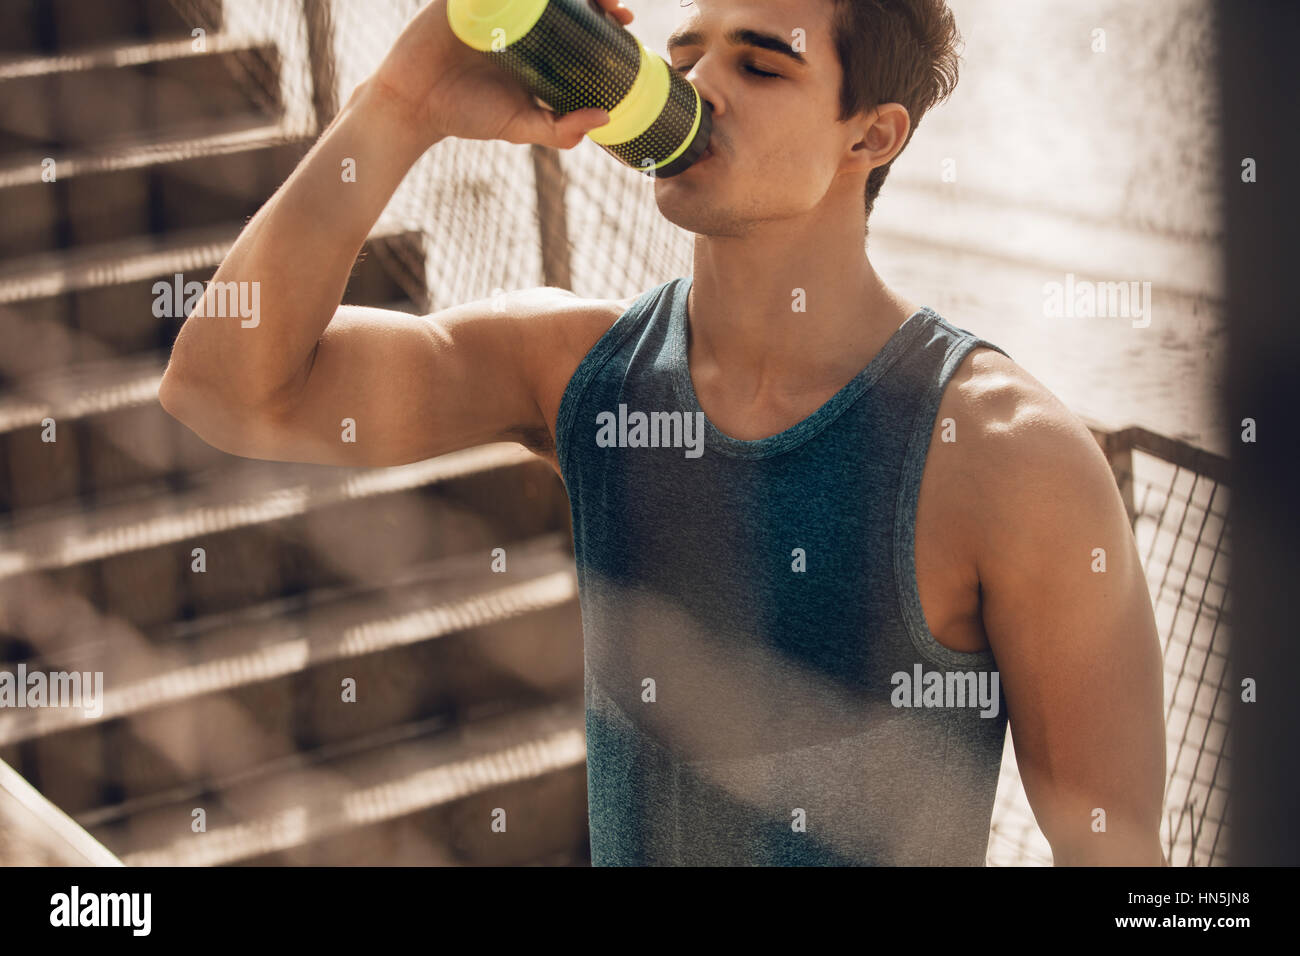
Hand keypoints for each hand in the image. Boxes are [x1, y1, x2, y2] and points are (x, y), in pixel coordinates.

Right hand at [368, 0, 634, 148]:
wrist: (414, 105)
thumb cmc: (467, 116)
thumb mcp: (519, 127)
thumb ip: (559, 129)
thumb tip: (605, 119)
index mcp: (535, 47)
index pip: (577, 25)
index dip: (603, 17)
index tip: (624, 19)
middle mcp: (518, 22)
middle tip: (610, 2)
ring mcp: (492, 5)